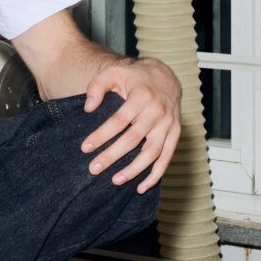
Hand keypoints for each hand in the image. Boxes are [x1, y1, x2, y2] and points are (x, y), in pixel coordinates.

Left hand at [77, 56, 183, 190]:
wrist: (166, 77)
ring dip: (134, 169)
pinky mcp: (175, 134)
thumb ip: (97, 87)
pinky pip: (167, 158)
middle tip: (93, 169)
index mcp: (142, 96)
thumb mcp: (114, 73)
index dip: (101, 135)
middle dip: (112, 156)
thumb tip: (88, 109)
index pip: (119, 120)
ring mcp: (168, 124)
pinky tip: (141, 187)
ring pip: (151, 152)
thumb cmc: (134, 78)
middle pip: (133, 139)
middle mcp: (157, 111)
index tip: (85, 147)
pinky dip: (156, 175)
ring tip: (115, 180)